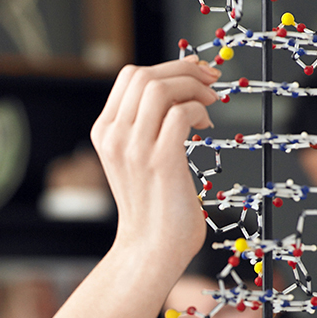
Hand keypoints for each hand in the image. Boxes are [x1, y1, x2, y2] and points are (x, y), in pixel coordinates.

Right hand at [90, 56, 219, 263]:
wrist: (151, 250)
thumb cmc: (154, 207)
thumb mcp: (138, 160)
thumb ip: (146, 128)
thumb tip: (180, 90)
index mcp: (105, 131)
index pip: (131, 76)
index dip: (168, 68)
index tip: (195, 75)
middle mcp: (114, 136)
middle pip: (145, 75)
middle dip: (185, 70)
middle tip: (211, 83)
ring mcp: (134, 148)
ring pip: (160, 88)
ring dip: (193, 87)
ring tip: (209, 104)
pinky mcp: (160, 161)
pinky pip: (181, 113)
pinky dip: (199, 110)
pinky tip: (206, 126)